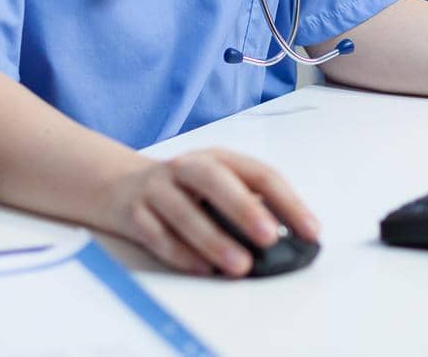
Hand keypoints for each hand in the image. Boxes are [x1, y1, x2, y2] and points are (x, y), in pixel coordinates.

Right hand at [100, 148, 317, 277]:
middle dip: (245, 209)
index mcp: (218, 159)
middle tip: (270, 237)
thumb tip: (289, 239)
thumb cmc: (183, 191)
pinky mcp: (133, 213)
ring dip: (214, 240)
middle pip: (217, 181)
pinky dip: (181, 254)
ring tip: (240, 265)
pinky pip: (157, 234)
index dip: (288, 202)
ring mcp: (157, 189)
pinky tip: (202, 269)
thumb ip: (248, 205)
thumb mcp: (216, 186)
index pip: (259, 174)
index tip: (311, 230)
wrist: (117, 184)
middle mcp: (187, 168)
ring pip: (184, 211)